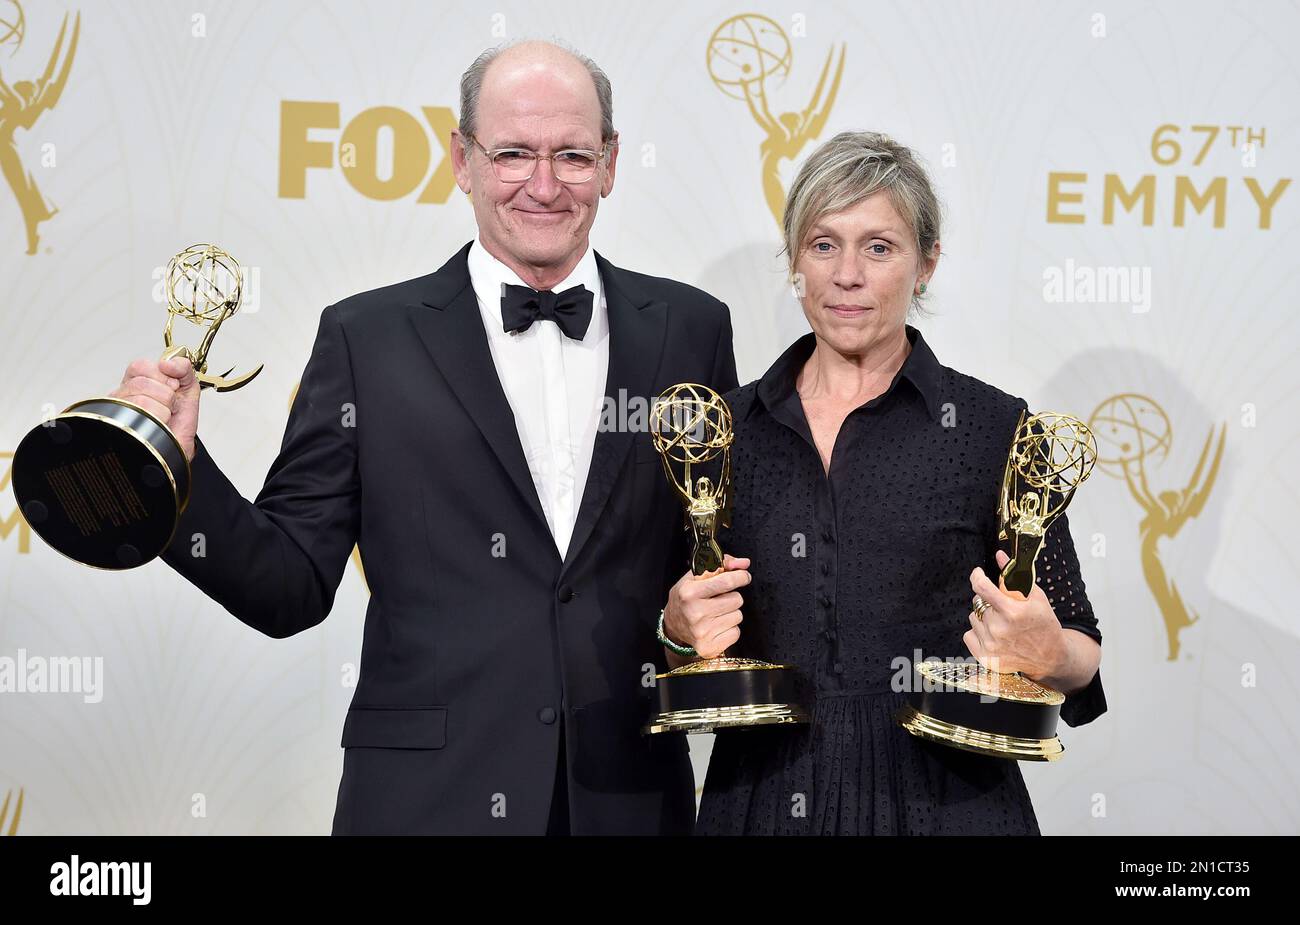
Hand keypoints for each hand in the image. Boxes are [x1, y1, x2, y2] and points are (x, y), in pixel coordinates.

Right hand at [107, 355, 200, 461]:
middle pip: (141, 383)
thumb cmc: (179, 421)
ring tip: (163, 418)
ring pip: (141, 400)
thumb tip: (168, 363)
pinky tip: (158, 426)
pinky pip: (141, 416)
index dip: (162, 376)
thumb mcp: (187, 388)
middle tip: (169, 406)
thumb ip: (183, 368)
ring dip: (163, 411)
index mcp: (137, 382)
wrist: (178, 448)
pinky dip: (158, 420)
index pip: (140, 366)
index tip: (172, 387)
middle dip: (166, 396)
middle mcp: (123, 395)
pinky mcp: (121, 426)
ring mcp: (120, 411)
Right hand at [662, 553, 750, 658]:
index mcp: (689, 593)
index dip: (740, 576)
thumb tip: (744, 563)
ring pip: (738, 616)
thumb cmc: (686, 599)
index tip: (743, 576)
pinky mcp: (709, 647)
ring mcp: (702, 632)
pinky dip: (730, 629)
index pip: (727, 581)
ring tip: (716, 613)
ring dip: (731, 613)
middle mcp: (695, 613)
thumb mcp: (695, 577)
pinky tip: (717, 626)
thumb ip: (720, 565)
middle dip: (731, 597)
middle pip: (737, 599)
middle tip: (718, 599)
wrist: (673, 627)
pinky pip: (736, 633)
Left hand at [963, 550, 1067, 678]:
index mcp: (1012, 612)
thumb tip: (999, 555)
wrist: (1050, 658)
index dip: (977, 576)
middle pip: (978, 602)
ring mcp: (991, 645)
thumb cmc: (1045, 626)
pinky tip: (994, 635)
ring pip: (973, 618)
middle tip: (1003, 608)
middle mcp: (999, 629)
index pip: (982, 587)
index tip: (978, 573)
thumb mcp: (1037, 598)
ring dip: (983, 617)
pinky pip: (968, 634)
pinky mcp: (985, 657)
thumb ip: (1015, 576)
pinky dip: (978, 632)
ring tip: (1002, 623)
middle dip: (988, 601)